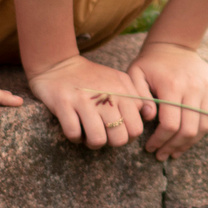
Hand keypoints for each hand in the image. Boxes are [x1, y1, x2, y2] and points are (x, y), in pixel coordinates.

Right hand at [28, 54, 148, 148]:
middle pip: (119, 138)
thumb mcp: (119, 80)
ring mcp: (84, 101)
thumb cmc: (92, 78)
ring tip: (88, 135)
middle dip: (111, 142)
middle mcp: (106, 96)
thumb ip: (135, 96)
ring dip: (92, 143)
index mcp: (122, 92)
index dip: (128, 136)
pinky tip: (75, 129)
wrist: (60, 65)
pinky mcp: (64, 104)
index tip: (118, 131)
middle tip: (103, 134)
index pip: (136, 128)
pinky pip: (74, 134)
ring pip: (97, 140)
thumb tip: (147, 116)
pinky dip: (75, 137)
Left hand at [129, 40, 207, 160]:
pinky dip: (205, 129)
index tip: (150, 147)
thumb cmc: (150, 64)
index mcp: (172, 85)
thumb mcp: (135, 75)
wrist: (174, 44)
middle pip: (190, 129)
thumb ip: (139, 97)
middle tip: (162, 154)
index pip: (171, 124)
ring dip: (190, 143)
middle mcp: (194, 87)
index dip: (160, 141)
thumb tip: (150, 117)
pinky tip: (190, 136)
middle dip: (174, 146)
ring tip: (176, 150)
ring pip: (205, 126)